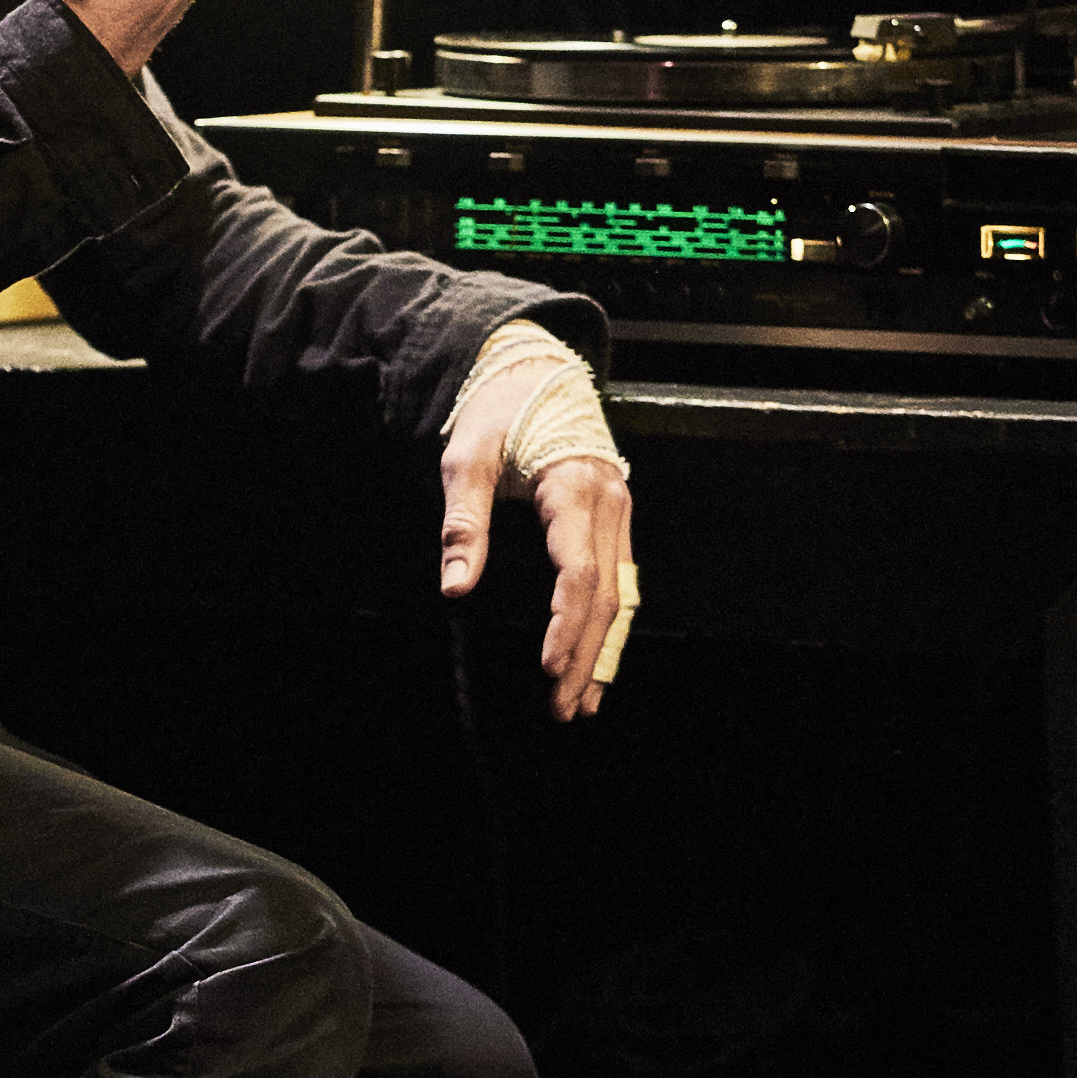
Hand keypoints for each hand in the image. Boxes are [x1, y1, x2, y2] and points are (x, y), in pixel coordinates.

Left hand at [439, 419, 638, 722]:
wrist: (534, 369)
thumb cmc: (497, 412)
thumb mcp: (468, 457)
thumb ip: (463, 522)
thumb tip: (455, 587)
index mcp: (575, 486)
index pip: (577, 571)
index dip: (565, 624)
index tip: (547, 667)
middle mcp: (610, 502)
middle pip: (606, 596)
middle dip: (586, 656)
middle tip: (564, 708)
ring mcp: (619, 511)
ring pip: (621, 595)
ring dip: (603, 652)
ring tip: (584, 702)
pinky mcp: (615, 519)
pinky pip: (621, 581)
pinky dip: (609, 627)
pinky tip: (597, 662)